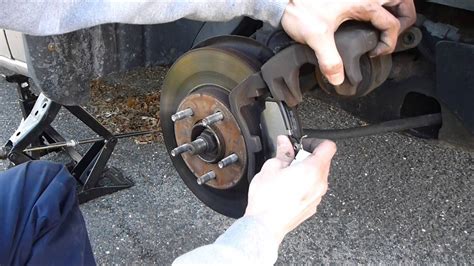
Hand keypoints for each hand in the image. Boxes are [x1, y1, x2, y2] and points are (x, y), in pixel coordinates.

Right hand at [244, 136, 336, 243]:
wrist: (264, 225)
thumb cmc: (267, 200)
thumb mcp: (271, 167)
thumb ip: (283, 152)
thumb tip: (284, 143)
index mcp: (312, 170)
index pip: (328, 147)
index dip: (315, 141)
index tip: (303, 144)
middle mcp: (320, 183)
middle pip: (324, 161)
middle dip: (308, 156)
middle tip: (291, 158)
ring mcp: (317, 196)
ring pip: (319, 176)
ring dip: (307, 171)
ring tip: (288, 174)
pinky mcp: (312, 206)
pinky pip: (313, 189)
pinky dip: (305, 185)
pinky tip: (288, 187)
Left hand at [281, 0, 415, 84]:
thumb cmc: (300, 7)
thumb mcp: (316, 37)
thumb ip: (329, 60)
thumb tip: (338, 78)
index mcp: (364, 3)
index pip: (393, 24)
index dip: (389, 42)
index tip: (375, 52)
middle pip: (402, 1)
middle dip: (405, 17)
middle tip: (396, 32)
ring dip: (393, 7)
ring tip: (388, 22)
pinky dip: (378, 5)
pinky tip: (367, 16)